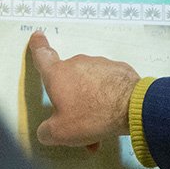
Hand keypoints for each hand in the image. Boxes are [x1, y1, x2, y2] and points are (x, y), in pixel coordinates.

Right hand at [27, 31, 139, 148]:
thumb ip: (47, 132)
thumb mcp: (60, 133)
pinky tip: (114, 117)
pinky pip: (108, 86)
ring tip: (99, 127)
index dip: (37, 46)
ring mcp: (99, 64)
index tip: (38, 36)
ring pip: (89, 85)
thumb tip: (46, 131)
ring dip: (91, 103)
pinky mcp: (118, 70)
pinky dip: (107, 100)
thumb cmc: (89, 116)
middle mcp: (77, 64)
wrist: (131, 107)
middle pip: (69, 80)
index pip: (42, 55)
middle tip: (78, 123)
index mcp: (57, 74)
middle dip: (71, 99)